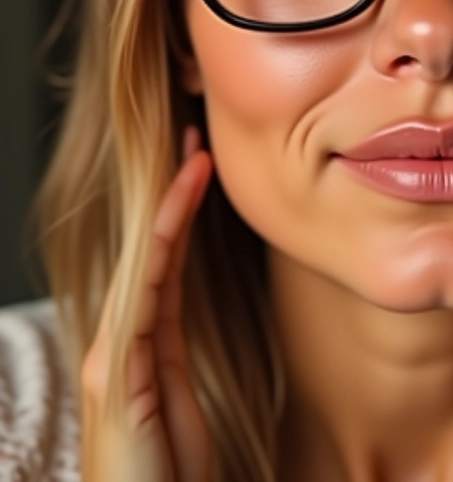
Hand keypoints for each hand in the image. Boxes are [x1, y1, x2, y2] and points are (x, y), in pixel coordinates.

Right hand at [80, 127, 213, 481]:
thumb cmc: (164, 471)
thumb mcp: (178, 401)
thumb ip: (174, 354)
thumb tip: (181, 308)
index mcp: (139, 344)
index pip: (163, 264)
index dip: (182, 215)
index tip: (202, 169)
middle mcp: (120, 339)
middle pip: (151, 250)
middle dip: (173, 194)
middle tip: (196, 141)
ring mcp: (114, 351)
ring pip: (147, 260)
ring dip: (171, 205)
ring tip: (194, 158)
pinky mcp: (116, 368)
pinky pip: (145, 291)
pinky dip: (162, 244)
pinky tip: (176, 207)